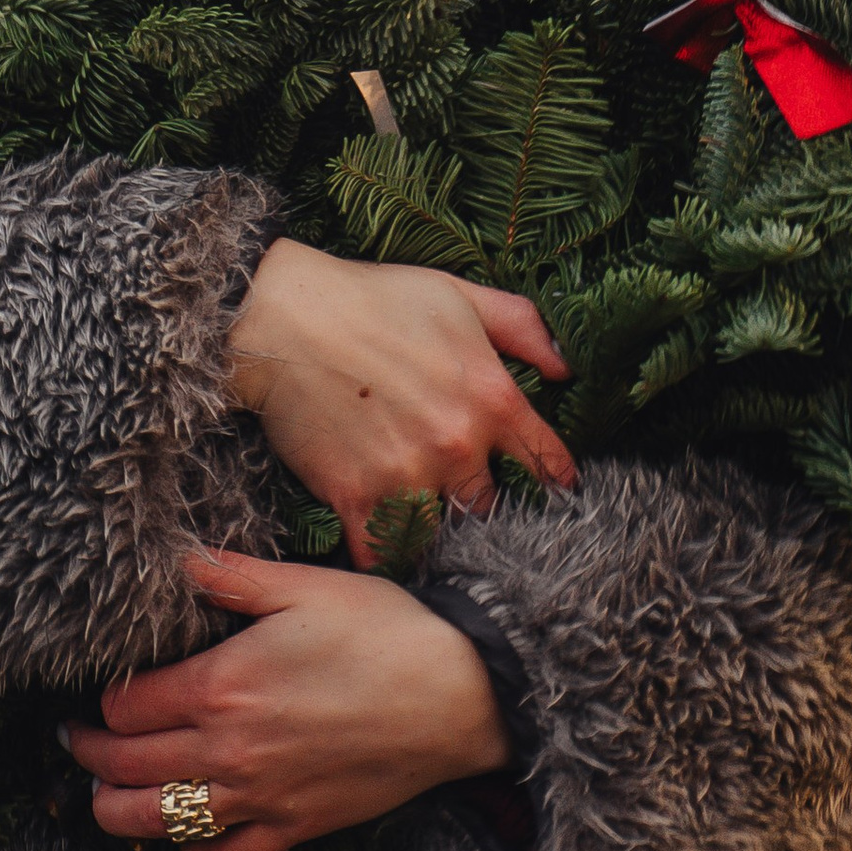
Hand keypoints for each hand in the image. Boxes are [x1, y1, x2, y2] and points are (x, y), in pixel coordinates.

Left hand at [67, 546, 511, 850]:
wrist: (459, 697)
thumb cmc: (386, 631)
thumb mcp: (304, 586)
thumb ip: (230, 576)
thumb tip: (176, 561)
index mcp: (221, 685)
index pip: (124, 709)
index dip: (100, 702)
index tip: (94, 694)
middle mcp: (228, 751)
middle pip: (125, 770)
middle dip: (88, 757)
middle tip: (74, 742)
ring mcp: (259, 798)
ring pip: (158, 825)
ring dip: (117, 813)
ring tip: (103, 796)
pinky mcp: (294, 829)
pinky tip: (184, 838)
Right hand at [225, 236, 573, 564]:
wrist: (283, 318)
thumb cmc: (373, 299)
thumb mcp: (459, 295)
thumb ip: (522, 328)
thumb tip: (568, 369)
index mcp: (491, 395)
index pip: (545, 460)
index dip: (552, 480)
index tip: (552, 496)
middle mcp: (457, 443)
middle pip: (492, 507)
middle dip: (485, 509)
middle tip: (475, 514)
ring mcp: (407, 474)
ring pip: (443, 533)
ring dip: (438, 534)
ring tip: (433, 535)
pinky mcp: (357, 497)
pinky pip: (384, 552)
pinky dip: (387, 555)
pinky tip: (388, 548)